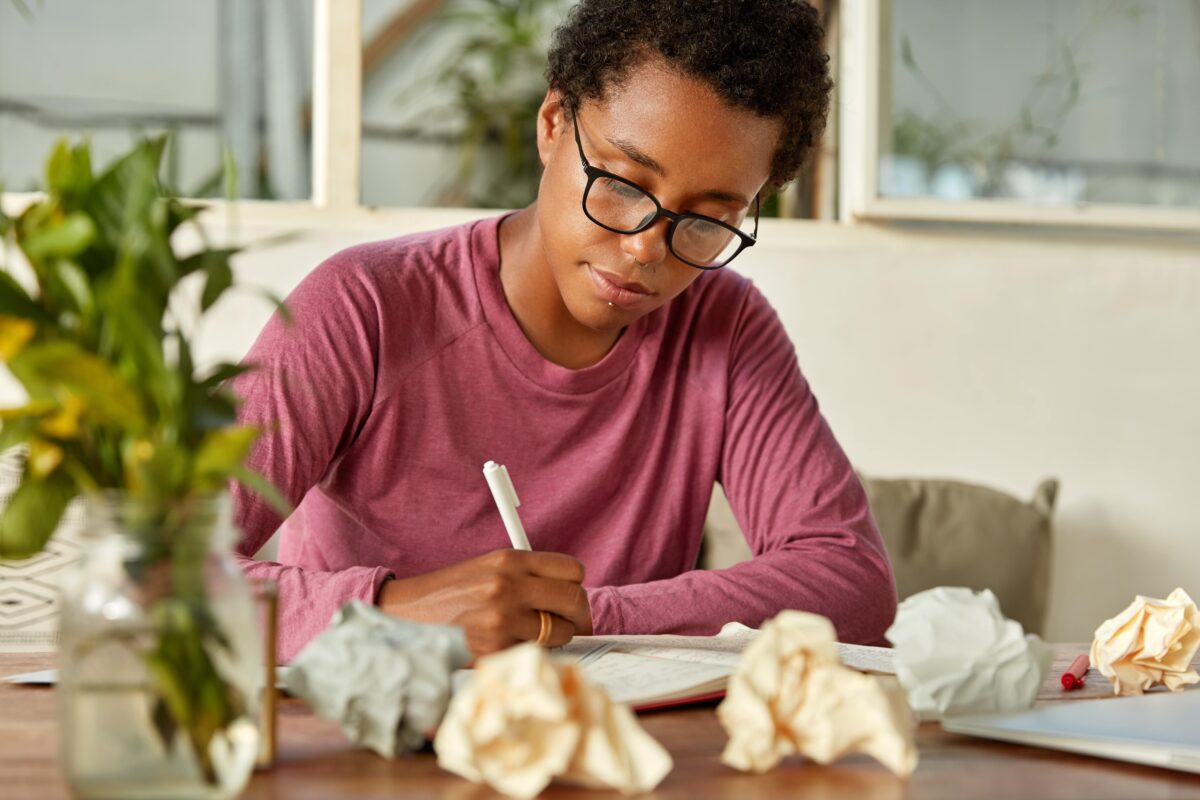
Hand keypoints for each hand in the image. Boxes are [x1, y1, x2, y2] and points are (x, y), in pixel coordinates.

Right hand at [376, 549, 591, 656]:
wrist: (407, 615)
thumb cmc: (451, 594)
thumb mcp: (489, 568)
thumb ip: (528, 575)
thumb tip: (571, 595)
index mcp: (509, 559)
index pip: (573, 570)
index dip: (574, 585)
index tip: (569, 596)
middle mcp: (507, 586)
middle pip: (574, 601)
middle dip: (576, 615)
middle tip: (567, 623)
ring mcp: (501, 619)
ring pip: (560, 632)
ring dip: (554, 637)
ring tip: (530, 633)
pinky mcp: (494, 649)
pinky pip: (535, 653)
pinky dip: (528, 652)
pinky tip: (507, 645)